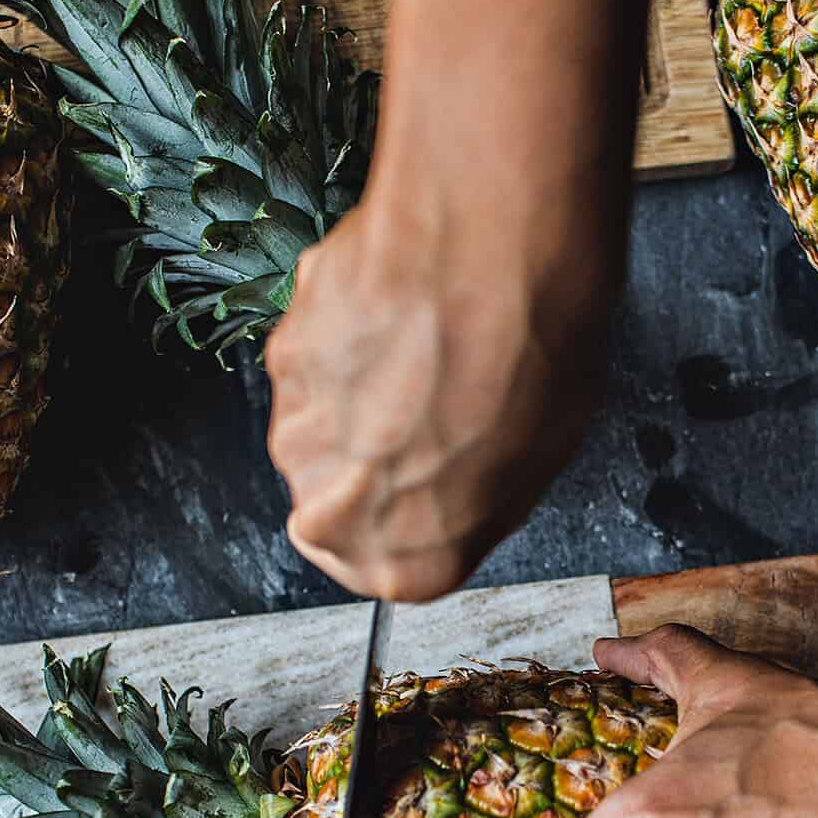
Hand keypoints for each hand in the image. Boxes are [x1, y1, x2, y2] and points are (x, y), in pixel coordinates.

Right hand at [265, 170, 616, 603]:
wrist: (493, 251)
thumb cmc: (535, 364)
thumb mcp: (537, 463)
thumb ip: (471, 495)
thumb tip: (455, 478)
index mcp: (404, 565)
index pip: (383, 567)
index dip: (410, 517)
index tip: (428, 486)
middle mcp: (332, 512)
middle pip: (343, 496)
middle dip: (377, 454)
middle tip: (434, 401)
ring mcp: (297, 429)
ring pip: (323, 425)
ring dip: (360, 391)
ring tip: (425, 346)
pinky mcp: (280, 353)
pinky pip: (315, 358)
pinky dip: (347, 335)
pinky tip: (402, 304)